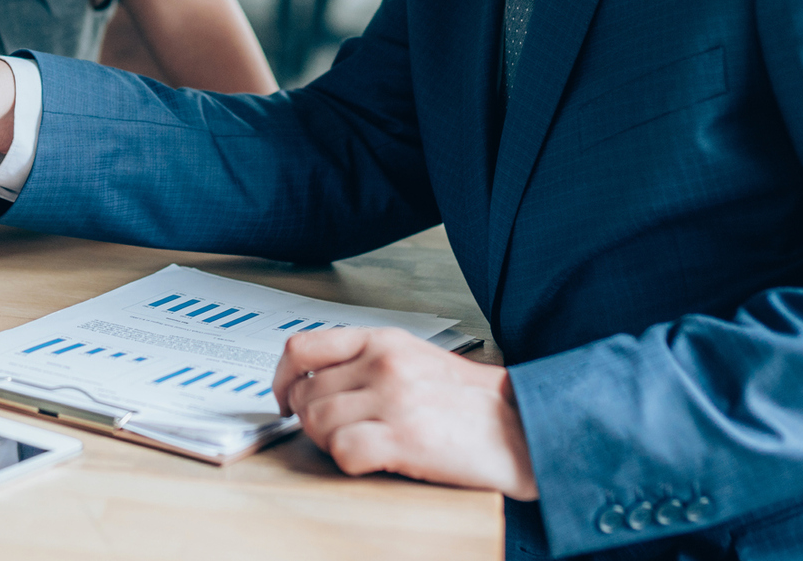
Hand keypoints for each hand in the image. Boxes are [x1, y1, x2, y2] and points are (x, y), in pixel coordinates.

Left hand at [274, 327, 536, 499]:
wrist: (522, 427)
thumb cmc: (468, 401)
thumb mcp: (413, 358)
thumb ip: (365, 361)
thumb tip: (313, 381)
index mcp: (382, 341)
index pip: (301, 348)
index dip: (281, 378)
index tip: (283, 397)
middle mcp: (383, 365)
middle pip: (305, 394)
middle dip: (310, 420)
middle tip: (335, 433)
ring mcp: (392, 401)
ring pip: (317, 423)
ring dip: (328, 442)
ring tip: (357, 446)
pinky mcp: (402, 439)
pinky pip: (343, 452)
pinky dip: (349, 461)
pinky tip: (373, 460)